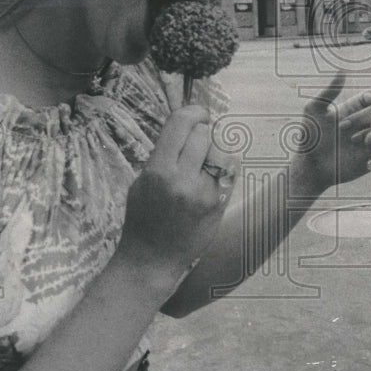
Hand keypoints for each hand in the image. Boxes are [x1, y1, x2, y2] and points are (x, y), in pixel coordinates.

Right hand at [116, 105, 234, 279]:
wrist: (152, 258)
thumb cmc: (143, 217)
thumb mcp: (142, 181)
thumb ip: (163, 154)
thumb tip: (186, 125)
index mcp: (158, 171)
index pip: (181, 124)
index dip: (192, 112)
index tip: (197, 112)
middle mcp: (182, 181)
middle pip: (203, 134)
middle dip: (201, 133)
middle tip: (197, 139)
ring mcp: (204, 194)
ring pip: (221, 151)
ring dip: (214, 151)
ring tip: (202, 163)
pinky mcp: (219, 205)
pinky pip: (228, 172)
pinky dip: (222, 169)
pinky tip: (211, 177)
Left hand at [292, 72, 370, 192]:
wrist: (311, 169)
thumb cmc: (310, 139)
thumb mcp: (315, 111)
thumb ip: (329, 91)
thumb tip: (343, 70)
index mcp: (350, 110)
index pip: (370, 98)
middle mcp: (361, 123)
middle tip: (370, 126)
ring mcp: (368, 141)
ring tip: (366, 141)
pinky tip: (368, 156)